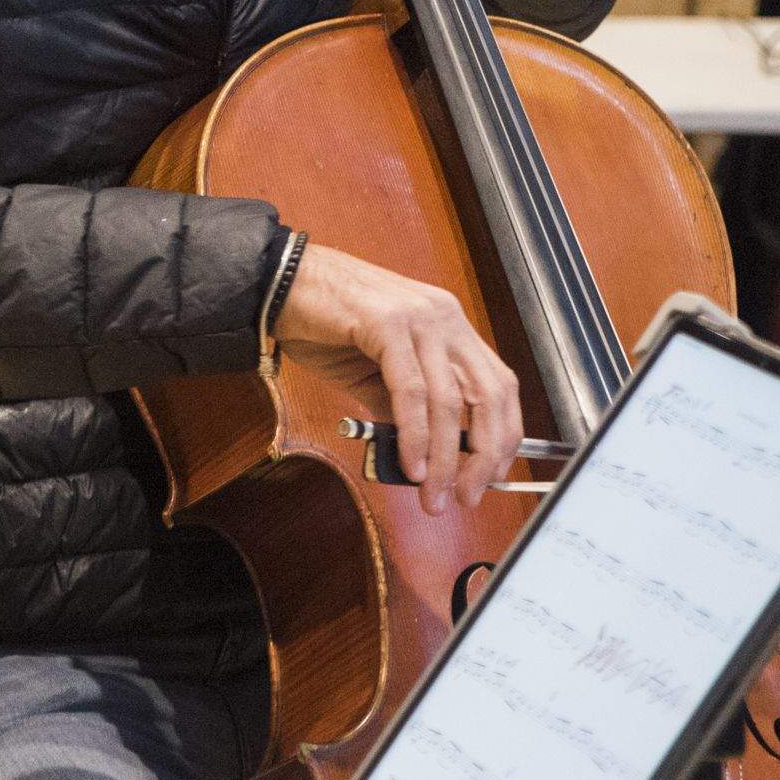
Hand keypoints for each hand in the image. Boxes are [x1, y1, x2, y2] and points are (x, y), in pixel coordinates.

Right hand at [269, 242, 523, 514]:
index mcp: (448, 325)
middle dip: (482, 455)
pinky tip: (410, 462)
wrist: (277, 284)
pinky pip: (410, 390)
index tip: (490, 475)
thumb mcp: (376, 373)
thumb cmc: (324, 324)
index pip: (498, 385)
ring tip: (432, 492)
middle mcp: (444, 316)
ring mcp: (419, 316)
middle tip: (467, 495)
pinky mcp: (388, 323)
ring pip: (449, 399)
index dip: (502, 435)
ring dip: (445, 457)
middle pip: (488, 395)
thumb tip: (426, 457)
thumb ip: (404, 408)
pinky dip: (414, 434)